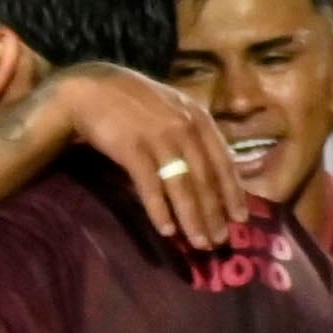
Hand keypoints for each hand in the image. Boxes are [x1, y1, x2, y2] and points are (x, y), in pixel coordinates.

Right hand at [45, 66, 244, 247]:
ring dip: (193, 218)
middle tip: (221, 241)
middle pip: (205, 179)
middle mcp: (184, 128)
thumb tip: (209, 163)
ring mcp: (159, 138)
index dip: (233, 192)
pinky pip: (151, 186)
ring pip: (183, 186)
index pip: (223, 161)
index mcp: (198, 118)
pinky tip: (166, 230)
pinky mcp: (132, 149)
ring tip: (200, 243)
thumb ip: (191, 131)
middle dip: (214, 213)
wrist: (90, 88)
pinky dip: (160, 210)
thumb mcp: (172, 108)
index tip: (241, 218)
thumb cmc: (132, 101)